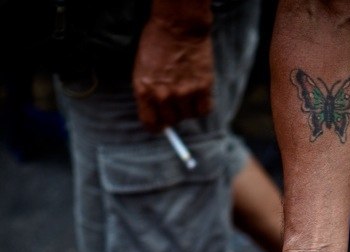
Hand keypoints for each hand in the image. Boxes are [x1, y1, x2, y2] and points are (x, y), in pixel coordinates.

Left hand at [132, 16, 213, 131]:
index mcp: (144, 91)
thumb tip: (158, 117)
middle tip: (177, 97)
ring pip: (188, 116)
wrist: (179, 23)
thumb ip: (148, 94)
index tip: (163, 124)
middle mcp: (163, 95)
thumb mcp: (142, 70)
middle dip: (174, 113)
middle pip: (171, 121)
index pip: (151, 124)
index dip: (158, 126)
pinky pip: (204, 109)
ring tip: (188, 88)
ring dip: (189, 107)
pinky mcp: (202, 87)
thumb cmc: (158, 42)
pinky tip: (201, 93)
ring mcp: (183, 92)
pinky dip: (204, 105)